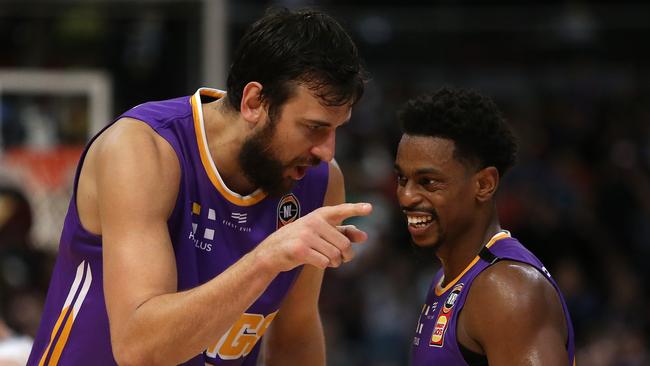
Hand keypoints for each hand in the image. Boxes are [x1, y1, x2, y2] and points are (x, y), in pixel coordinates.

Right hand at [254, 203, 371, 271]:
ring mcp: (306, 235)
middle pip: (344, 243)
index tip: (370, 208)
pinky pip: (324, 262)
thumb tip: (364, 236)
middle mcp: (313, 221)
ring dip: (335, 262)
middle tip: (343, 258)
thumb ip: (343, 232)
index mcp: (320, 214)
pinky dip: (324, 265)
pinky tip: (316, 261)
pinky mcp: (300, 249)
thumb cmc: (302, 240)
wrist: (272, 251)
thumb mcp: (321, 232)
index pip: (341, 210)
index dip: (356, 209)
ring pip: (335, 255)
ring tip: (327, 260)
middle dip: (346, 255)